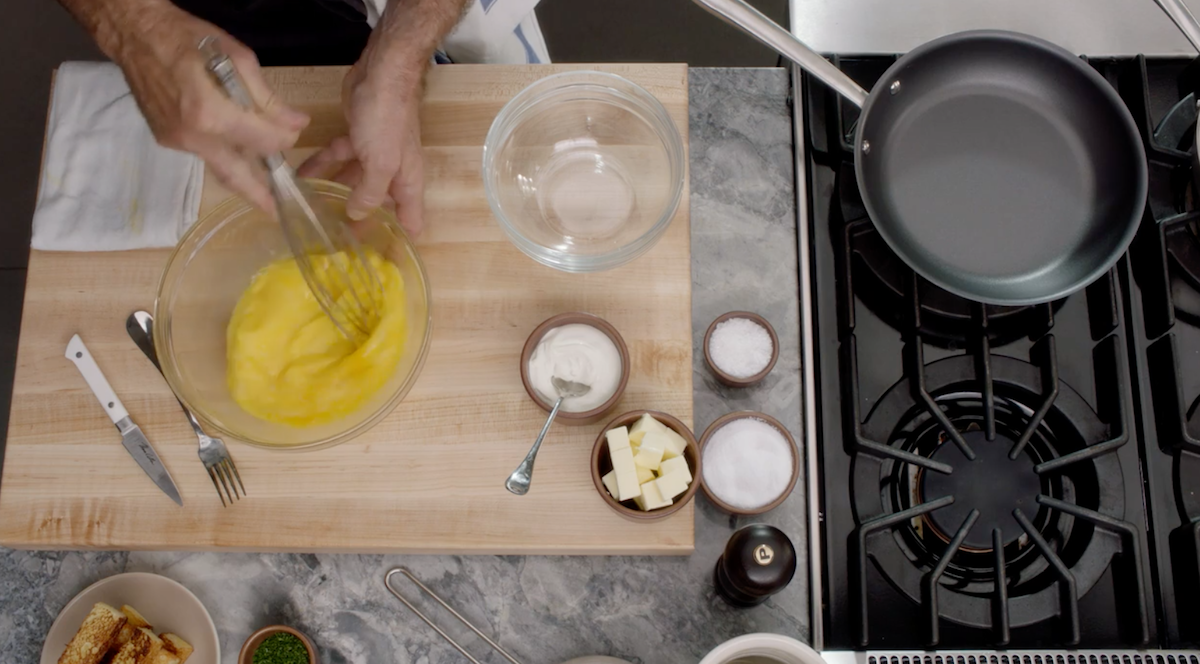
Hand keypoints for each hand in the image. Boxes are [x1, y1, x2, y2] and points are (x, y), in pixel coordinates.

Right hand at [112, 4, 308, 211]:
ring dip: (241, 175)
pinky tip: (235, 147)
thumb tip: (296, 123)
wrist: (134, 33)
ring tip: (263, 185)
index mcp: (211, 114)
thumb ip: (267, 97)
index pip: (262, 141)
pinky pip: (202, 153)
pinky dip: (222, 153)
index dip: (284, 138)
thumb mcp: (237, 57)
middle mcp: (192, 136)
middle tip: (277, 211)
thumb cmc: (187, 36)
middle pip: (235, 175)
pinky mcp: (165, 139)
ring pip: (218, 166)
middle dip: (258, 196)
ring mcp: (176, 141)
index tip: (295, 129)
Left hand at [297, 59, 425, 234]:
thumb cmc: (388, 120)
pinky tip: (301, 177)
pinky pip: (337, 158)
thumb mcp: (381, 163)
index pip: (412, 221)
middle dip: (361, 223)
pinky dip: (322, 167)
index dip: (401, 242)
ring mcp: (374, 155)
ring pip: (354, 183)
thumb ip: (369, 192)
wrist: (382, 74)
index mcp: (407, 182)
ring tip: (311, 213)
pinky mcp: (356, 137)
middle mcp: (393, 173)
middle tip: (335, 244)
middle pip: (379, 205)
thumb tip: (357, 215)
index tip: (382, 262)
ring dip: (335, 196)